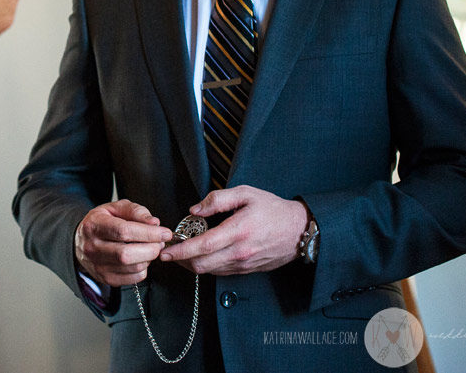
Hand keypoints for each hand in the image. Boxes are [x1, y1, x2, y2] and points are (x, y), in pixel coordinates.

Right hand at [74, 200, 172, 286]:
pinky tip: (140, 259)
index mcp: (94, 225)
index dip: (148, 233)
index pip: (124, 231)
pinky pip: (133, 278)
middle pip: (127, 254)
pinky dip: (143, 269)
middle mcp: (93, 247)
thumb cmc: (102, 222)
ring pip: (133, 267)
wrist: (81, 241)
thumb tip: (154, 223)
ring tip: (150, 248)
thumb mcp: (115, 208)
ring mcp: (98, 265)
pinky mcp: (106, 278)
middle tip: (159, 242)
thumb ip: (136, 211)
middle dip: (151, 248)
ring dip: (149, 258)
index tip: (165, 233)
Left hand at [159, 185, 306, 274]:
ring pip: (209, 271)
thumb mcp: (246, 193)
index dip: (180, 250)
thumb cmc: (273, 209)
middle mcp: (240, 252)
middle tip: (168, 251)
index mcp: (238, 231)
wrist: (300, 231)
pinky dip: (205, 265)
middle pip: (201, 265)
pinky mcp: (246, 270)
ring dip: (191, 264)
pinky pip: (220, 272)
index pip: (202, 246)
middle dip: (180, 261)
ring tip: (180, 252)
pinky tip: (200, 255)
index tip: (165, 250)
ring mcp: (243, 264)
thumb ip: (218, 199)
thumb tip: (194, 210)